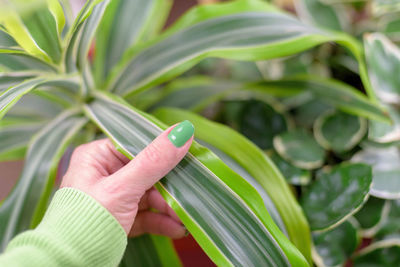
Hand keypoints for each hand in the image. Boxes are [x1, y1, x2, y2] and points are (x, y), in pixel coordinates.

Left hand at [60, 121, 193, 238]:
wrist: (69, 266)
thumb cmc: (86, 222)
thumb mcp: (122, 189)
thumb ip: (153, 161)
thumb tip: (183, 131)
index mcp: (98, 157)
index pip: (138, 145)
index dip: (165, 150)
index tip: (190, 153)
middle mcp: (106, 174)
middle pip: (149, 172)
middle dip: (171, 187)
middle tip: (193, 191)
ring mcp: (115, 197)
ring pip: (151, 195)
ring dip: (170, 207)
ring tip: (187, 217)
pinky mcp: (122, 218)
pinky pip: (148, 214)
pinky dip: (163, 221)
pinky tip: (179, 228)